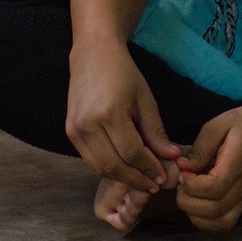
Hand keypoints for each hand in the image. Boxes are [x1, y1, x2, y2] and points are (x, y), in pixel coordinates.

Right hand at [65, 39, 180, 195]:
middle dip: (136, 179)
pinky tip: (123, 168)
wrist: (93, 55)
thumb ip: (156, 131)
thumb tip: (171, 158)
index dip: (149, 168)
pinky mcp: (70, 132)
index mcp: (110, 113)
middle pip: (113, 165)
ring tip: (141, 180)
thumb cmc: (123, 73)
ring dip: (121, 178)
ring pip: (99, 167)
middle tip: (152, 185)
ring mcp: (75, 130)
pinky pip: (90, 159)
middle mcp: (88, 124)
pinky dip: (107, 168)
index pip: (132, 152)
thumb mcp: (145, 99)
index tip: (162, 176)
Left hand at [175, 102, 241, 233]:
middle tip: (182, 182)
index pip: (214, 188)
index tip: (183, 171)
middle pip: (213, 210)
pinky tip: (198, 203)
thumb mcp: (219, 124)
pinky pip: (224, 224)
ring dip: (195, 214)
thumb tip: (183, 167)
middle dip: (188, 201)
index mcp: (238, 163)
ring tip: (189, 193)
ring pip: (219, 223)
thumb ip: (200, 147)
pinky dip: (206, 221)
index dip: (191, 185)